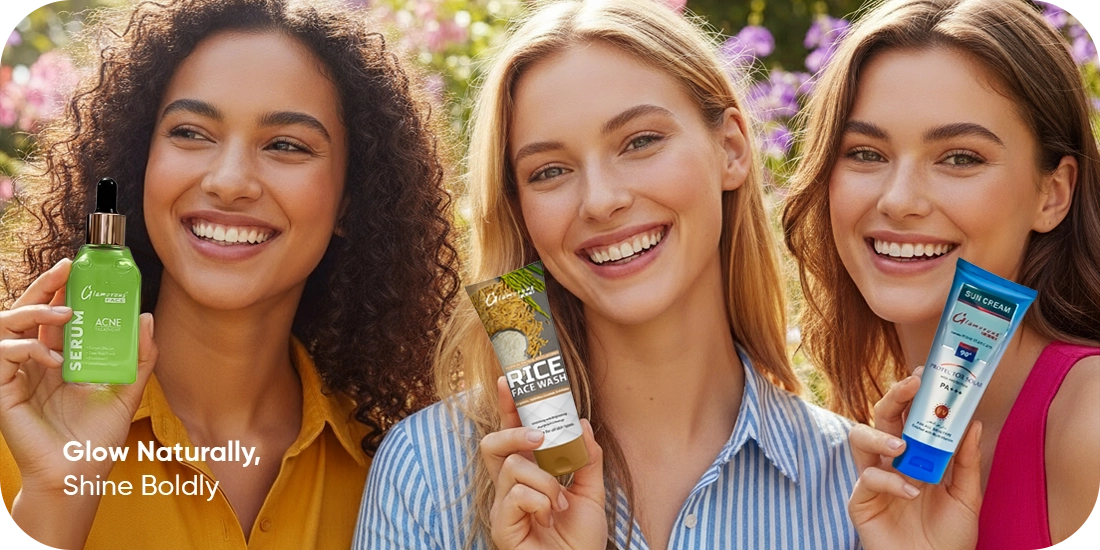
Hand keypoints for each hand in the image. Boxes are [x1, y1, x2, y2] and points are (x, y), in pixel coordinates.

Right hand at [0, 258, 157, 494]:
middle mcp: (35, 362)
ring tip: (65, 315)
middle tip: (64, 268)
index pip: (54, 315)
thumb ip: (140, 356)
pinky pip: (3, 355)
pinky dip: (27, 349)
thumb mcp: (127, 390)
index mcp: (60, 358)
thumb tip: (145, 318)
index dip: (61, 289)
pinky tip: (54, 360)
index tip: (77, 268)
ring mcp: (16, 375)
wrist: (80, 474)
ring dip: (34, 312)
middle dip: (44, 286)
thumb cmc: (97, 437)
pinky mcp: (3, 391)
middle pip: (28, 312)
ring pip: (8, 326)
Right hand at [480, 376, 606, 548]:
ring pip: (512, 467)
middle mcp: (509, 487)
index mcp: (528, 475)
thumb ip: (587, 459)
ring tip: (560, 504)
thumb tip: (582, 423)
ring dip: (545, 481)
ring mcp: (502, 506)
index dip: (507, 407)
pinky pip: (515, 494)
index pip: (512, 434)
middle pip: (492, 443)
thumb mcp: (592, 493)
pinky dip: (540, 501)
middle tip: (540, 437)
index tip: (508, 381)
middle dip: (515, 431)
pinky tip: (550, 518)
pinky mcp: (501, 525)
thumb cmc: (579, 541)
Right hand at [848, 368, 981, 549]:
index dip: (912, 395)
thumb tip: (972, 422)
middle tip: (911, 386)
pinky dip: (889, 481)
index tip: (925, 375)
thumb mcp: (967, 496)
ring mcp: (873, 480)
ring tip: (901, 444)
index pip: (907, 417)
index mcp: (914, 457)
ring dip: (878, 434)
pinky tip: (910, 492)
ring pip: (858, 439)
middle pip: (880, 418)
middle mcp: (889, 462)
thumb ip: (966, 461)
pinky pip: (867, 478)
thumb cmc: (949, 538)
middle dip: (893, 397)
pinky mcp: (861, 501)